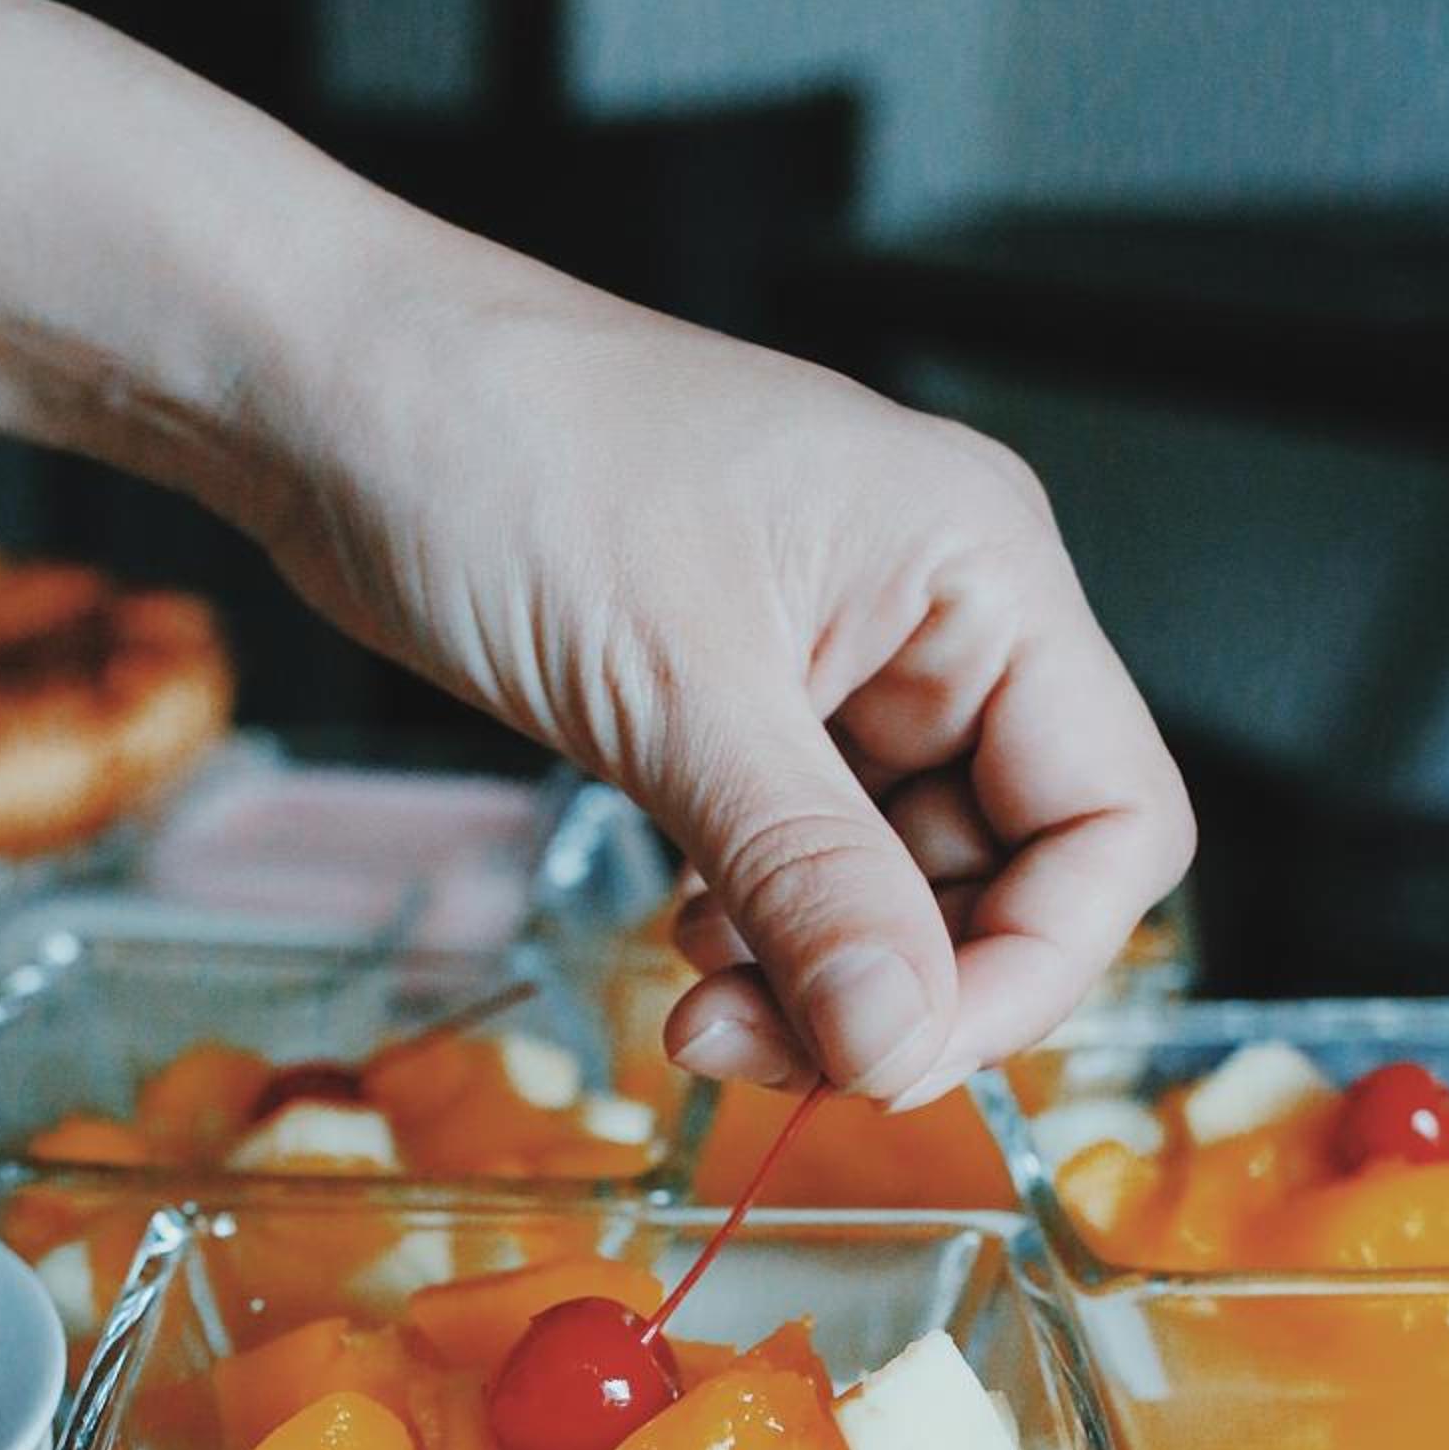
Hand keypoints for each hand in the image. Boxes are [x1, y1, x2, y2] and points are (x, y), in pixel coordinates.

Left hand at [240, 216, 1193, 1105]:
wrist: (335, 395)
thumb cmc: (502, 447)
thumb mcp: (676, 688)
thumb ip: (808, 879)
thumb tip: (899, 1042)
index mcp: (980, 572)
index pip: (1113, 822)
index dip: (1033, 968)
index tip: (899, 1054)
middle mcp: (937, 620)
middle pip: (1012, 875)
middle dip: (896, 987)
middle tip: (756, 1047)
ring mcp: (842, 669)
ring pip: (899, 891)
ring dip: (818, 977)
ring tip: (698, 1005)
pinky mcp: (747, 711)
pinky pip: (808, 868)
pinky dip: (764, 936)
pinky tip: (686, 942)